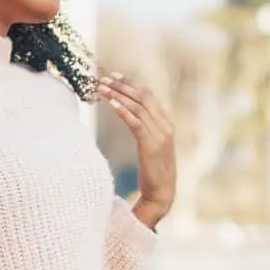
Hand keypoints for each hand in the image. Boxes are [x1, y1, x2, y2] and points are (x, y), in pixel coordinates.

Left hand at [99, 72, 175, 224]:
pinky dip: (123, 111)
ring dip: (118, 95)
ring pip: (137, 107)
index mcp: (166, 123)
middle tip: (104, 78)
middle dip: (122, 85)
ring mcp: (160, 135)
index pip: (148, 95)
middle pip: (143, 97)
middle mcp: (165, 125)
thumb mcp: (152, 144)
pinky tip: (112, 104)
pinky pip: (136, 123)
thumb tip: (130, 114)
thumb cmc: (154, 170)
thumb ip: (146, 128)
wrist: (162, 192)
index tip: (115, 76)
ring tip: (102, 88)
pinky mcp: (151, 145)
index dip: (131, 84)